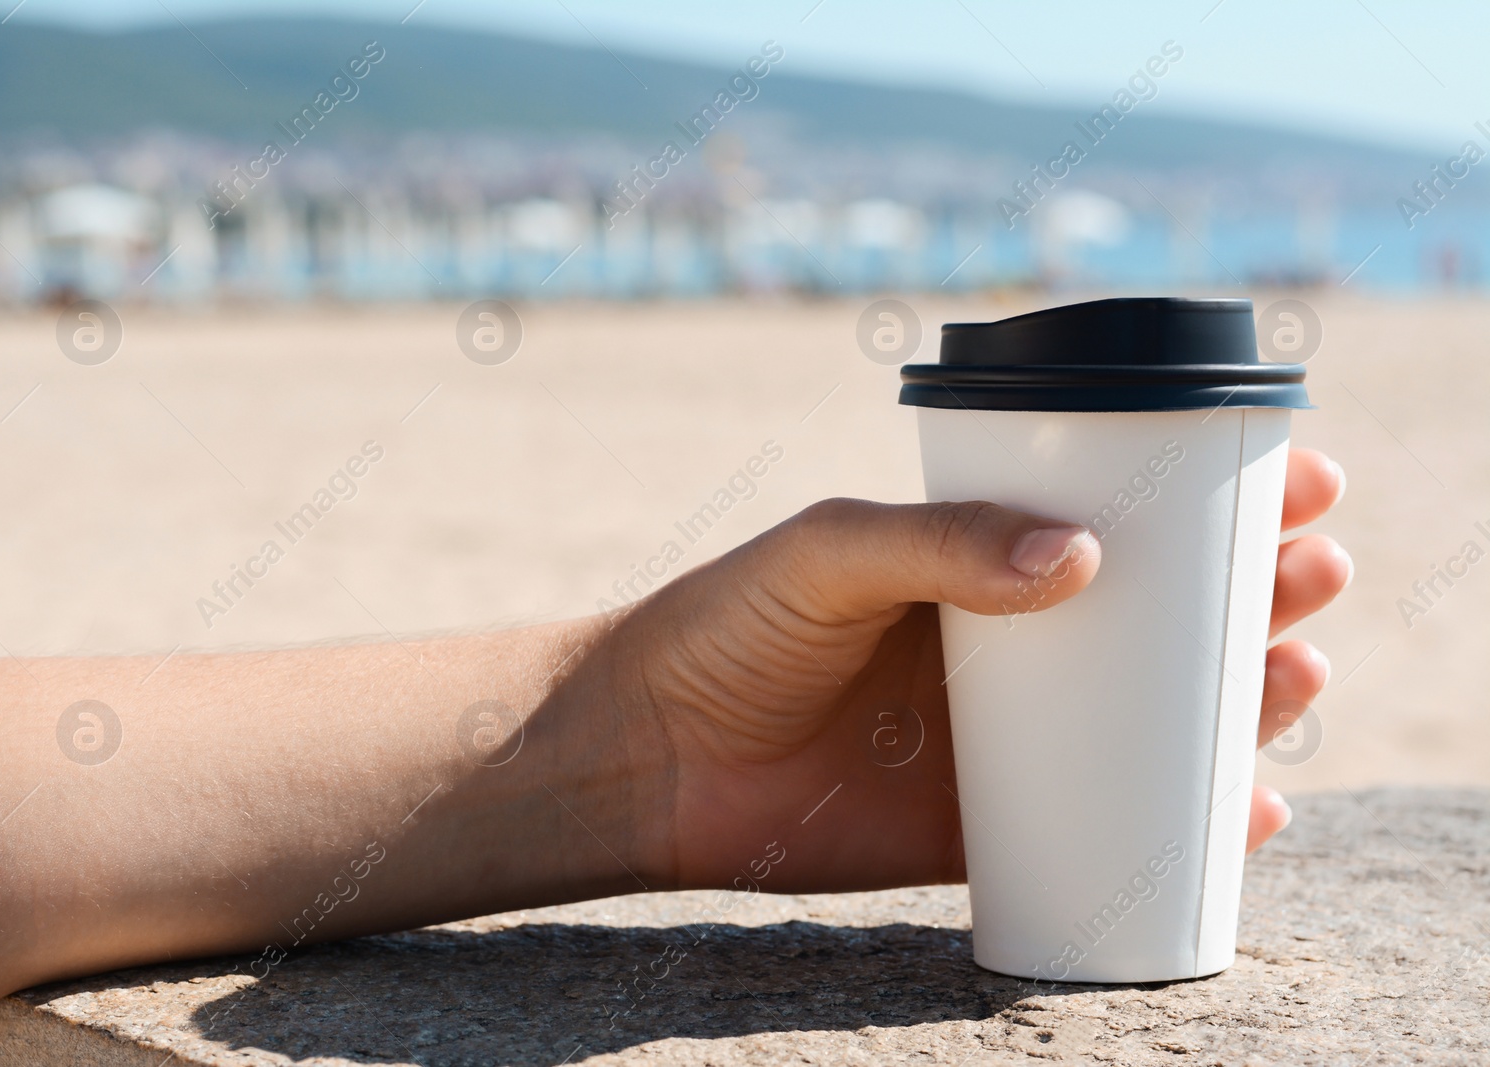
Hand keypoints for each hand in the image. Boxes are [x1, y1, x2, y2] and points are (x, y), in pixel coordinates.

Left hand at [616, 448, 1348, 892]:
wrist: (646, 756)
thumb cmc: (722, 628)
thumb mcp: (824, 552)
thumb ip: (934, 541)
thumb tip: (1078, 556)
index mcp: (976, 559)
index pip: (1118, 516)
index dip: (1214, 500)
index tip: (1295, 479)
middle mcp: (1006, 644)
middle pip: (1161, 616)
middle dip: (1256, 590)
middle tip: (1311, 571)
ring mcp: (1002, 738)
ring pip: (1154, 720)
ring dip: (1243, 698)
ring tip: (1297, 672)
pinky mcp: (982, 825)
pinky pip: (1105, 826)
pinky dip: (1185, 823)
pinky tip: (1247, 812)